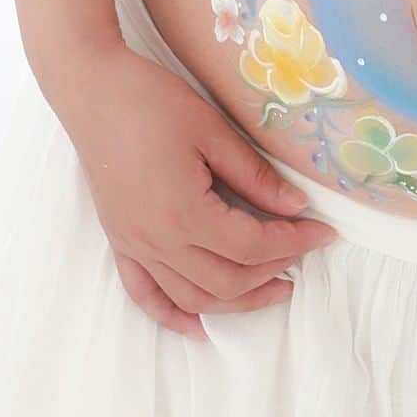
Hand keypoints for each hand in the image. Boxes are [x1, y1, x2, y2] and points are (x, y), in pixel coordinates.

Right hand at [55, 42, 338, 339]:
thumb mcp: (213, 132)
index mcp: (185, 214)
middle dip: (273, 272)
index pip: (252, 245)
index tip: (324, 231)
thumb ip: (255, 175)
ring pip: (192, 297)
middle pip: (227, 281)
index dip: (294, 241)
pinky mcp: (120, 241)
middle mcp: (158, 242)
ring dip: (236, 301)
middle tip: (305, 252)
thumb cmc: (153, 103)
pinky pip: (145, 294)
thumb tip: (296, 205)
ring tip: (273, 287)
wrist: (92, 92)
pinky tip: (198, 325)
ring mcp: (134, 246)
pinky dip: (173, 315)